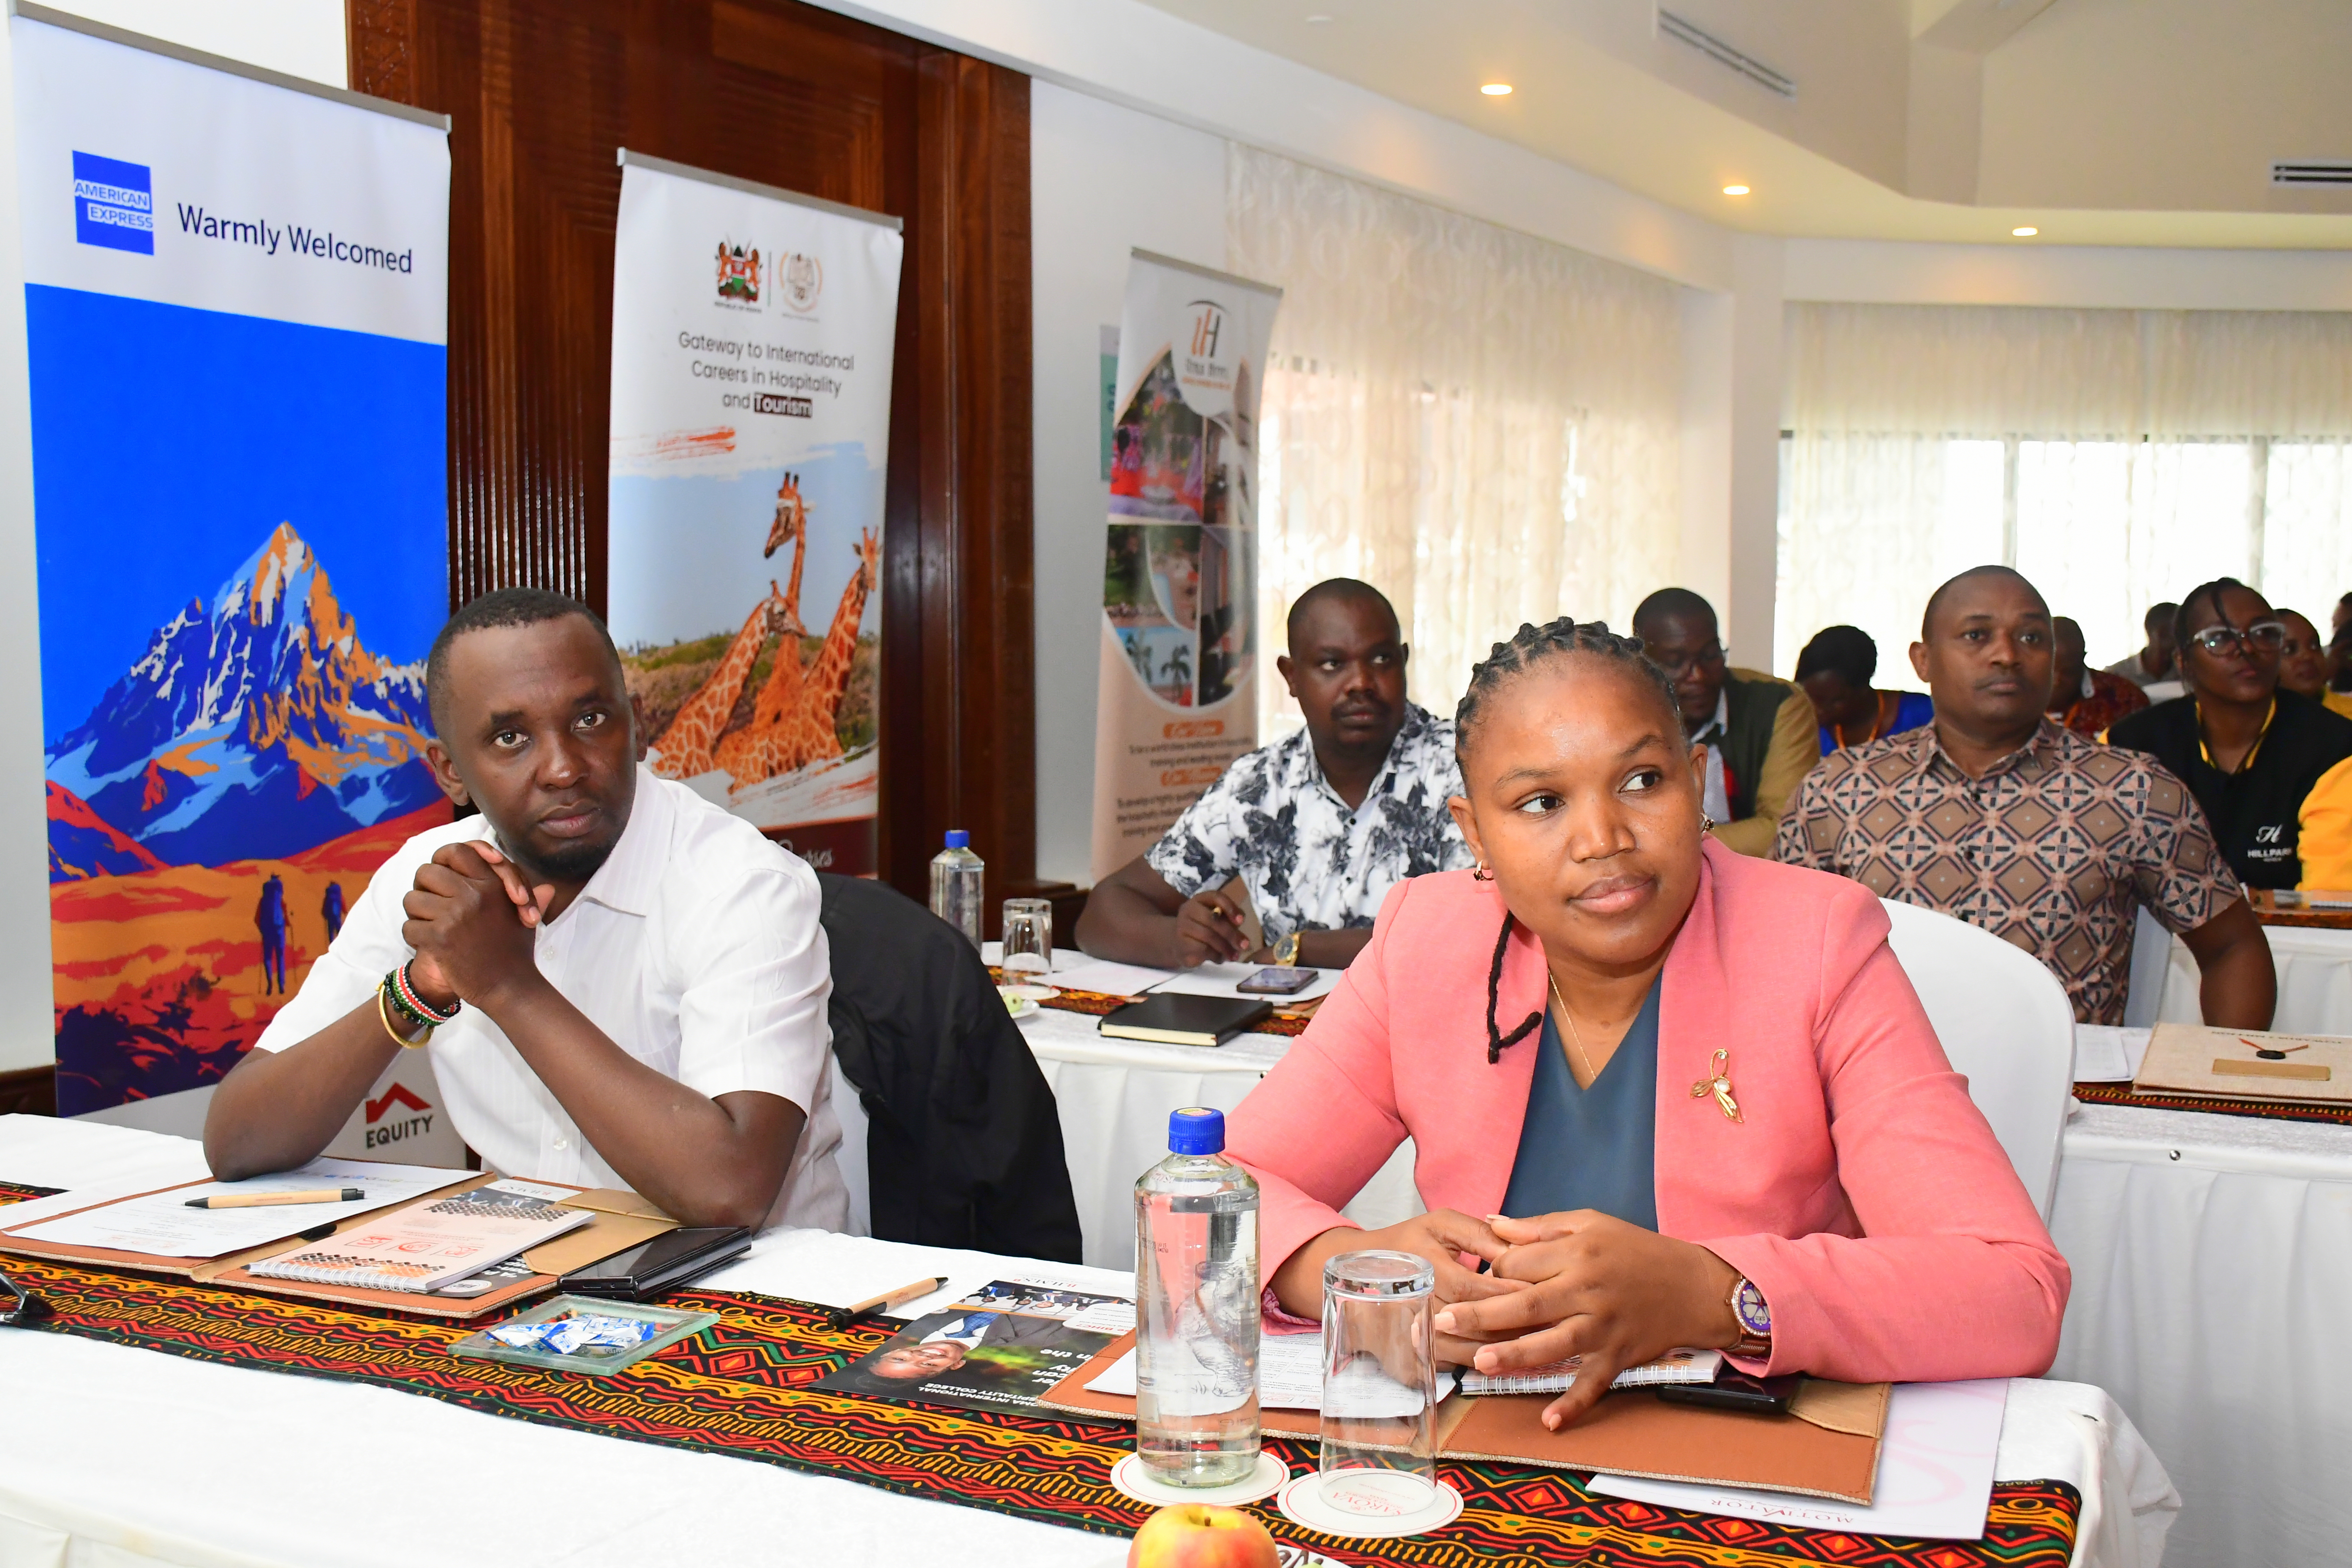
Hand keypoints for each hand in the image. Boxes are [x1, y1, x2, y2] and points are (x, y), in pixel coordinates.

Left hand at [402, 843, 547, 1008]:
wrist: (509, 987)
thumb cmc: (517, 952)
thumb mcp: (526, 918)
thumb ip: (528, 897)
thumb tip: (548, 888)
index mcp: (492, 883)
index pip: (456, 851)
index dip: (444, 859)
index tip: (446, 874)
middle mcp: (474, 894)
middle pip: (426, 872)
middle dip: (425, 888)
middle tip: (433, 906)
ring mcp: (455, 915)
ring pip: (412, 899)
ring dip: (417, 915)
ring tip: (431, 927)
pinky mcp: (440, 937)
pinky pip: (409, 926)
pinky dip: (414, 937)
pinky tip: (430, 946)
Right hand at [1173, 887, 1250, 965]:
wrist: (1179, 943)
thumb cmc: (1203, 928)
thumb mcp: (1217, 919)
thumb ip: (1229, 918)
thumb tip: (1240, 924)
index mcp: (1199, 900)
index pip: (1215, 897)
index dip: (1230, 908)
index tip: (1241, 921)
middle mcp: (1188, 910)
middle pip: (1212, 920)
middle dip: (1231, 934)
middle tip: (1244, 945)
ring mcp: (1182, 928)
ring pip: (1208, 936)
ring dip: (1225, 948)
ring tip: (1234, 956)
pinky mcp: (1181, 945)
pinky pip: (1202, 950)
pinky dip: (1215, 956)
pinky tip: (1220, 959)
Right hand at [1274, 1210, 1525, 1367]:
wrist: (1352, 1280)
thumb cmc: (1405, 1243)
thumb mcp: (1438, 1225)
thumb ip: (1480, 1234)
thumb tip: (1519, 1248)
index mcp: (1427, 1269)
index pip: (1477, 1289)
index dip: (1513, 1294)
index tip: (1546, 1292)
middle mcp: (1419, 1308)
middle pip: (1479, 1327)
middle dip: (1519, 1326)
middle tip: (1556, 1323)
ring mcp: (1412, 1341)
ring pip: (1471, 1354)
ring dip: (1506, 1351)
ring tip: (1542, 1345)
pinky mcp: (1410, 1365)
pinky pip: (1455, 1366)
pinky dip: (1483, 1362)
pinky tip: (1508, 1357)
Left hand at [1432, 1211, 1740, 1429]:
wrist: (1693, 1285)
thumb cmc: (1637, 1250)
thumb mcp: (1591, 1223)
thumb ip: (1539, 1228)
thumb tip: (1492, 1224)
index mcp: (1577, 1254)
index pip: (1520, 1265)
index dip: (1493, 1271)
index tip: (1476, 1278)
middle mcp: (1588, 1291)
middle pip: (1527, 1305)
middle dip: (1482, 1315)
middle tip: (1442, 1323)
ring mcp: (1603, 1327)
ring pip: (1554, 1345)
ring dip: (1516, 1356)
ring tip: (1480, 1362)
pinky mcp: (1619, 1356)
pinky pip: (1594, 1384)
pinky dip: (1573, 1404)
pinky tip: (1549, 1420)